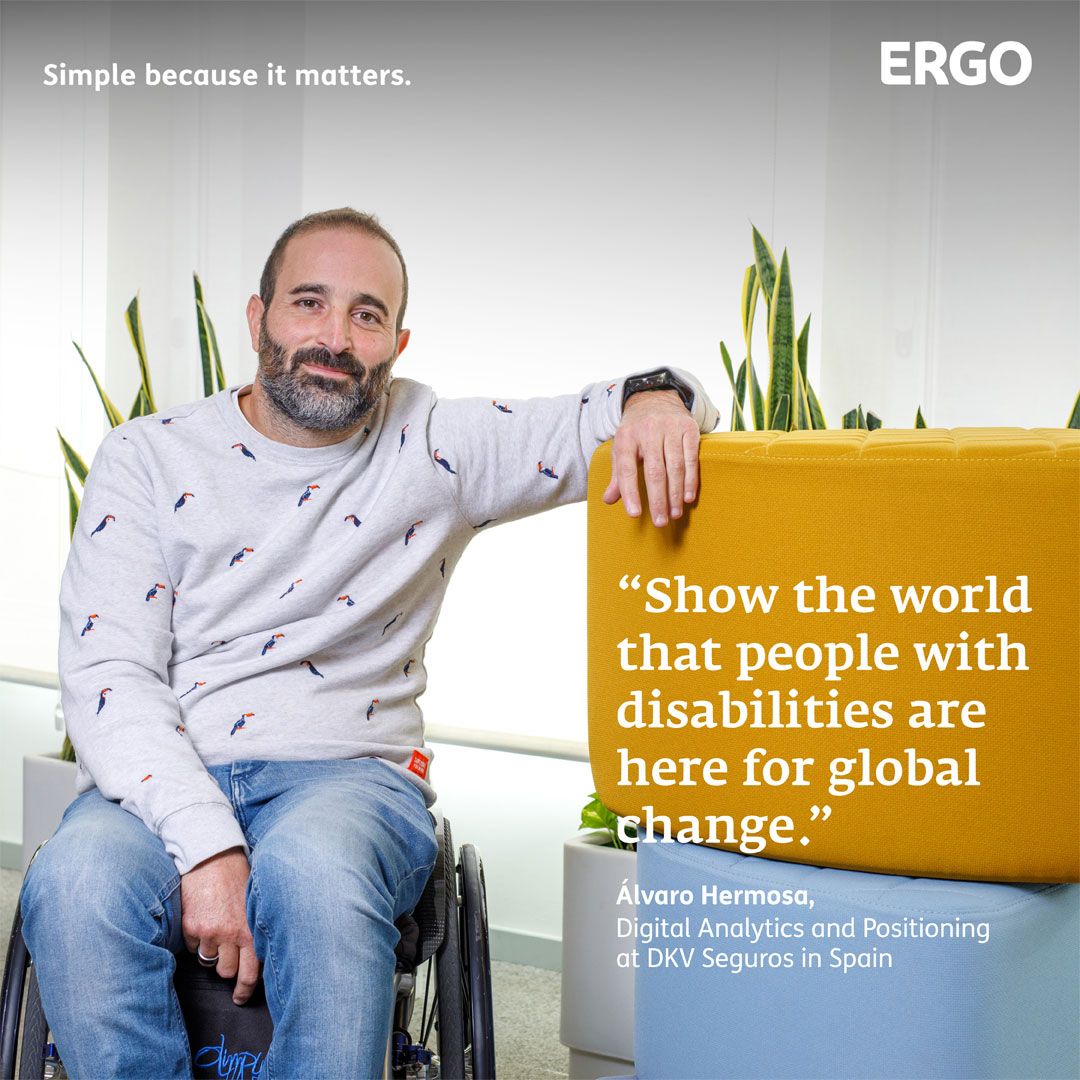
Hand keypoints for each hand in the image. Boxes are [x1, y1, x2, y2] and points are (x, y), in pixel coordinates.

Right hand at [180, 846, 260, 1004]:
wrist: (212, 855)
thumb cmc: (238, 875)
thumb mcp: (254, 902)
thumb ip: (253, 927)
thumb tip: (255, 954)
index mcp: (251, 928)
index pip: (251, 971)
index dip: (245, 989)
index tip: (241, 998)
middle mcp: (230, 934)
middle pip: (226, 972)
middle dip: (226, 966)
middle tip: (226, 954)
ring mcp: (209, 931)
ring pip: (208, 960)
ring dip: (211, 949)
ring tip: (215, 927)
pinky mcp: (191, 926)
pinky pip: (192, 946)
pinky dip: (196, 938)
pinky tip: (202, 918)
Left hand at [603, 389, 699, 525]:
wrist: (655, 399)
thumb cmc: (636, 432)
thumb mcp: (621, 449)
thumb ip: (617, 475)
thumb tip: (608, 500)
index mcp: (626, 437)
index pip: (626, 468)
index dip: (630, 492)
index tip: (634, 514)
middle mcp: (648, 431)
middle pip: (654, 471)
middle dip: (658, 499)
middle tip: (660, 522)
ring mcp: (670, 428)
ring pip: (675, 466)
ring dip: (675, 494)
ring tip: (674, 514)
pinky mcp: (689, 428)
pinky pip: (691, 458)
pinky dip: (690, 480)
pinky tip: (687, 497)